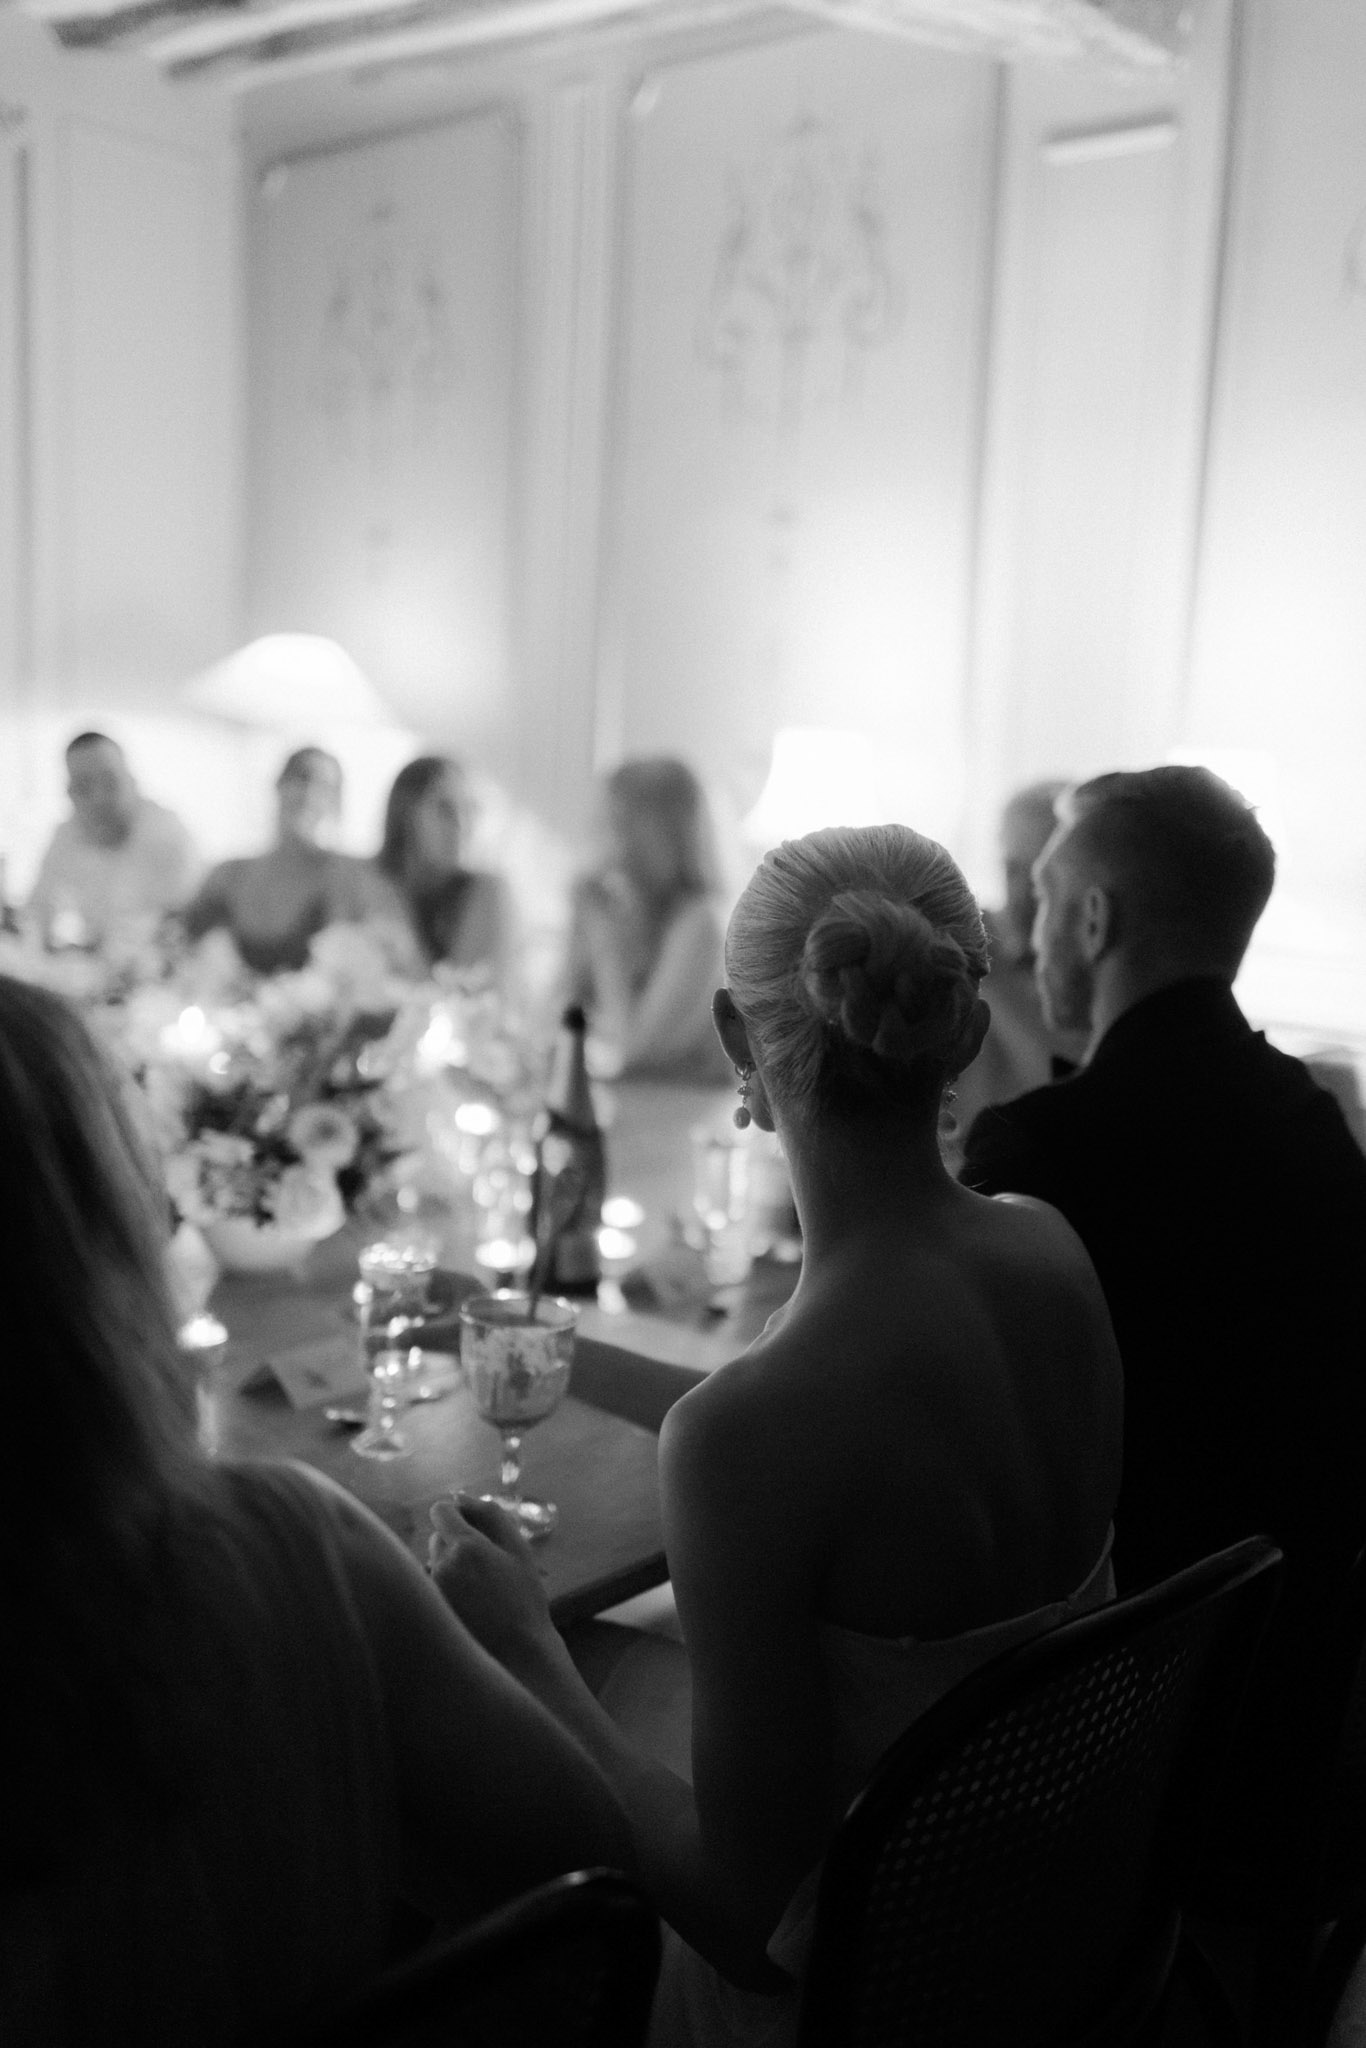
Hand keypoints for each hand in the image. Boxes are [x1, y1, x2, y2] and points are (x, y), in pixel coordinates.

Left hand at [427, 1492, 557, 1670]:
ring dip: (449, 1567)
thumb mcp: (518, 1550)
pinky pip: (430, 1587)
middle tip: (485, 1566)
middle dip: (456, 1543)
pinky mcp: (428, 1611)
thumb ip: (490, 1515)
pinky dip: (443, 1589)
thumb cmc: (523, 1599)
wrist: (517, 1653)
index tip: (473, 1528)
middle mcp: (441, 1565)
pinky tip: (466, 1606)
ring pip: (433, 1562)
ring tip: (477, 1590)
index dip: (456, 1514)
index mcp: (466, 1546)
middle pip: (437, 1537)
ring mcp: (431, 1591)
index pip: (441, 1510)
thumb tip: (460, 1495)